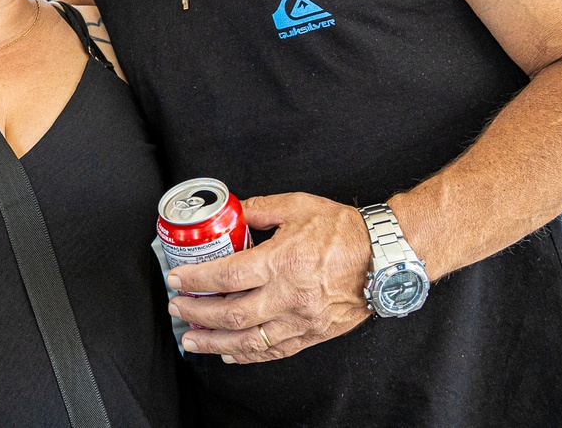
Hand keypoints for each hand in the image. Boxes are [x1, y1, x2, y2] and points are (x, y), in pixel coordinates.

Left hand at [165, 192, 372, 363]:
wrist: (384, 258)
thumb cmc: (345, 231)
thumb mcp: (298, 206)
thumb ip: (260, 208)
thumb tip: (232, 213)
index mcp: (283, 261)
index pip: (227, 275)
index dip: (196, 279)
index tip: (177, 278)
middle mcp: (290, 295)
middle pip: (231, 313)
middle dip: (197, 313)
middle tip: (177, 308)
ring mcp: (302, 320)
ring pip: (249, 340)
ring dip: (214, 342)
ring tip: (192, 339)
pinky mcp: (313, 334)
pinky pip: (274, 351)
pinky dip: (247, 355)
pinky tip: (229, 353)